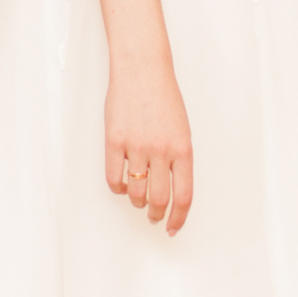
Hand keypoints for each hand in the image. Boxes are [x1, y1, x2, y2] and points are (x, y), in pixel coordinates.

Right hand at [105, 61, 193, 234]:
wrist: (143, 70)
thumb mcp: (181, 129)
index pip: (183, 196)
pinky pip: (114, 179)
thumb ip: (177, 159)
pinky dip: (119, 187)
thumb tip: (171, 189)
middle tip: (154, 217)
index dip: (178, 218)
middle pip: (158, 200)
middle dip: (156, 214)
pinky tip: (123, 182)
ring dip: (137, 201)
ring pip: (135, 193)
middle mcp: (161, 150)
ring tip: (138, 196)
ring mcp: (137, 146)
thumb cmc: (163, 97)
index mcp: (183, 149)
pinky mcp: (114, 142)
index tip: (172, 227)